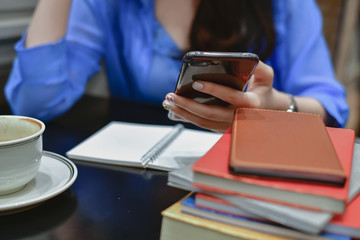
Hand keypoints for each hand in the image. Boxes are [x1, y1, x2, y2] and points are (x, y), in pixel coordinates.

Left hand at [162, 61, 276, 132]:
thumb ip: (259, 66)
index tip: (196, 83)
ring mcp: (229, 126)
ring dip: (183, 112)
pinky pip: (202, 124)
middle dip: (188, 105)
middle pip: (210, 114)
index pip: (231, 97)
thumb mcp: (267, 76)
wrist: (267, 111)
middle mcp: (239, 118)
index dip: (214, 90)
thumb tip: (243, 58)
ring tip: (168, 102)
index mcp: (251, 104)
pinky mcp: (221, 129)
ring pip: (203, 122)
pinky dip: (187, 118)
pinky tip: (175, 110)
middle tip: (172, 95)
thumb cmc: (264, 91)